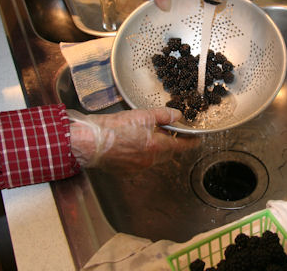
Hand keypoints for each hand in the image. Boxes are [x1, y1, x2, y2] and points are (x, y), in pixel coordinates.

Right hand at [68, 107, 197, 171]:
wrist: (90, 142)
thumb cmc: (113, 128)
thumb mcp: (143, 115)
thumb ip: (163, 115)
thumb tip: (178, 116)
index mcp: (157, 146)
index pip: (182, 146)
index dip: (191, 142)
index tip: (196, 139)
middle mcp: (150, 160)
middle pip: (168, 153)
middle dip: (171, 143)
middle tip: (167, 131)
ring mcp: (138, 168)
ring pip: (154, 158)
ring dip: (155, 148)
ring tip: (146, 135)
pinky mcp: (126, 171)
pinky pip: (141, 163)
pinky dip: (141, 155)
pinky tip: (132, 145)